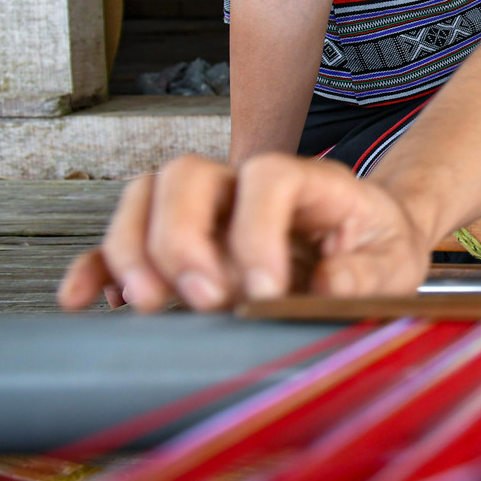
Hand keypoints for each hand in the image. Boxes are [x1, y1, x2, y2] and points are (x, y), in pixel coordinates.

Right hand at [56, 153, 433, 311]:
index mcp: (307, 181)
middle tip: (203, 299)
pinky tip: (84, 299)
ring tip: (149, 305)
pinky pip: (122, 241)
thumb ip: (368, 273)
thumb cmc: (376, 251)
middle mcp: (245, 184)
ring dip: (135, 250)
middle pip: (187, 175)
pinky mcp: (178, 244)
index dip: (257, 229)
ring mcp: (205, 209)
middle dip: (182, 237)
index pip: (267, 176)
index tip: (265, 290)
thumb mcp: (395, 264)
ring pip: (145, 197)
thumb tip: (327, 284)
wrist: (366, 248)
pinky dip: (97, 267)